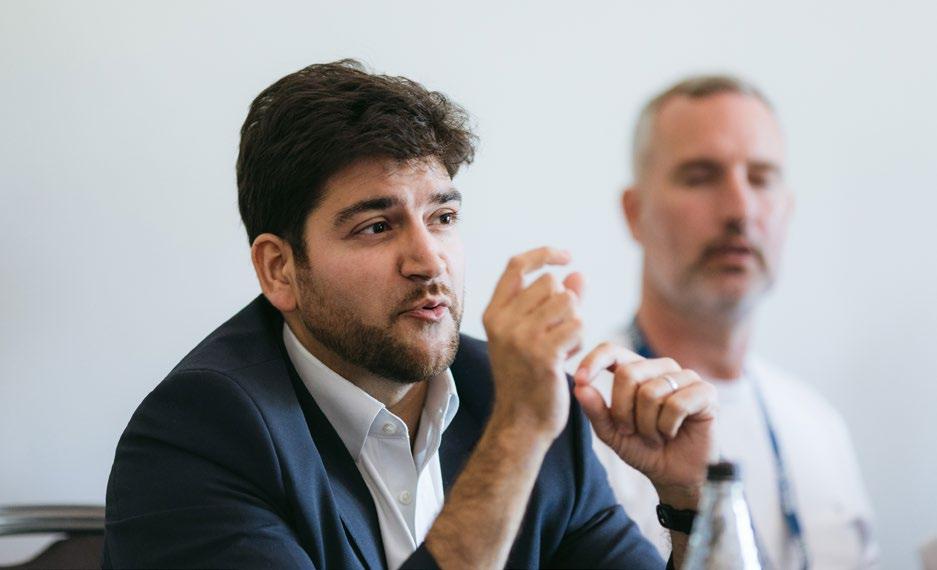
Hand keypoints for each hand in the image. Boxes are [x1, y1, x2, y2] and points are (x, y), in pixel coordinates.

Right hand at [483, 247, 584, 439]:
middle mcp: (503, 322)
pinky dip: (580, 339)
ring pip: (569, 302)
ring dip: (575, 322)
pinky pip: (578, 325)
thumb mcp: (533, 334)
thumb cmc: (529, 378)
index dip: (544, 254)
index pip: (517, 265)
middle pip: (551, 283)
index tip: (567, 256)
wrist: (521, 423)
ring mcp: (521, 338)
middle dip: (565, 304)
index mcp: (494, 313)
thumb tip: (577, 273)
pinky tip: (567, 358)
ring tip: (563, 346)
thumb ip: (556, 302)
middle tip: (558, 334)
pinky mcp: (544, 354)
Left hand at [573, 344, 716, 505]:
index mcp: (636, 370)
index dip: (594, 361)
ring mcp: (685, 377)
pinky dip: (668, 427)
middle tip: (631, 431)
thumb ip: (596, 410)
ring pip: (651, 392)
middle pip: (628, 374)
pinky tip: (672, 434)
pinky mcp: (705, 392)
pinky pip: (677, 404)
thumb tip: (579, 387)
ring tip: (655, 436)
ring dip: (647, 425)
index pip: (612, 351)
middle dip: (623, 411)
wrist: (675, 476)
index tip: (579, 379)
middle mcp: (660, 368)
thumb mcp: (612, 433)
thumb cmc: (644, 450)